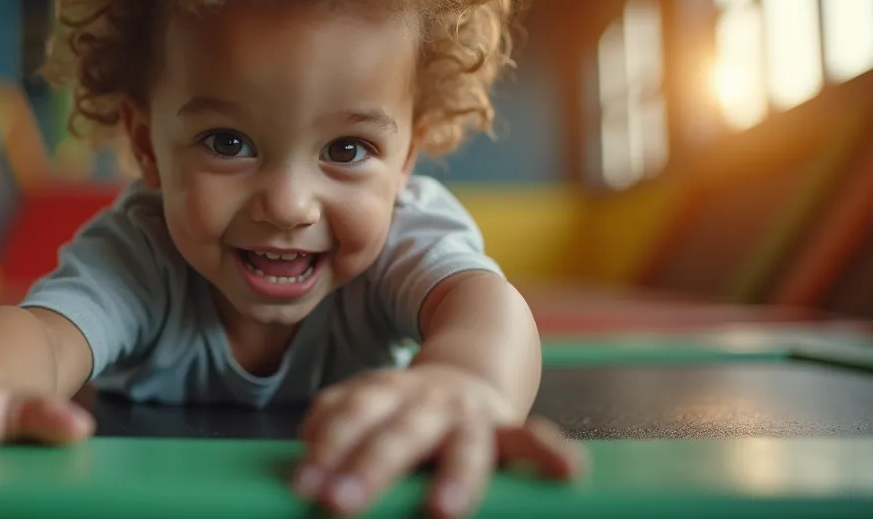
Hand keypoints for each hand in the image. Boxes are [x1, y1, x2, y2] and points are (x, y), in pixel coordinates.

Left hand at [294, 365, 585, 517]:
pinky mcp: (508, 429)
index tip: (304, 484)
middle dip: (370, 468)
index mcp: (383, 393)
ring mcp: (469, 415)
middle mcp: (425, 401)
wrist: (469, 368)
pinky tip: (568, 470)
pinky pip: (532, 441)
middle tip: (340, 501)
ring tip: (444, 508)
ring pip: (464, 444)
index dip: (327, 448)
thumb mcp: (368, 401)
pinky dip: (550, 454)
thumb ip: (337, 419)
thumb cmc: (405, 407)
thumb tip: (304, 447)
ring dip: (457, 476)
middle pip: (397, 435)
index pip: (350, 417)